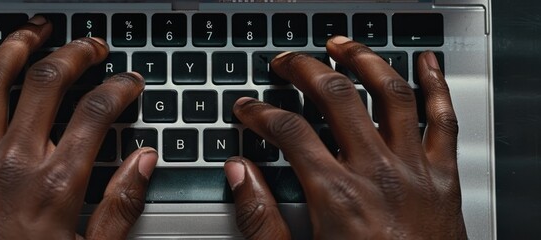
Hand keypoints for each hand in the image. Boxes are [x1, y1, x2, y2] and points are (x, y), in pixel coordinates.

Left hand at [0, 15, 156, 238]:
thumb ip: (120, 205)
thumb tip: (144, 163)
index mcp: (56, 185)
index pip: (96, 112)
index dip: (119, 88)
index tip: (128, 83)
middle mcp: (14, 164)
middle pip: (48, 82)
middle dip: (76, 53)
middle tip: (91, 46)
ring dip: (17, 47)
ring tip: (34, 30)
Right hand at [224, 36, 465, 238]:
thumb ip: (261, 218)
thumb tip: (238, 174)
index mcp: (337, 195)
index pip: (288, 130)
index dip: (259, 111)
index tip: (247, 108)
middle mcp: (377, 173)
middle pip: (335, 96)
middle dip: (304, 70)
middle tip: (285, 63)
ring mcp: (414, 170)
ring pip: (390, 94)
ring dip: (364, 60)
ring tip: (342, 46)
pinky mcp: (443, 177)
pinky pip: (443, 119)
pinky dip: (435, 85)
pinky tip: (424, 64)